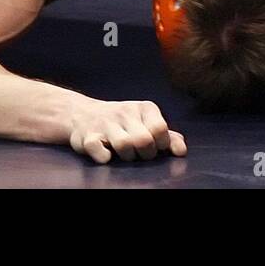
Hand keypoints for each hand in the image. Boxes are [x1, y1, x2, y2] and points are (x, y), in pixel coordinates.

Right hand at [66, 97, 187, 163]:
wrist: (82, 114)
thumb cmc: (122, 123)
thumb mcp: (146, 123)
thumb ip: (167, 136)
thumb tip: (182, 151)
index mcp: (144, 108)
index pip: (160, 129)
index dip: (160, 144)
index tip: (155, 146)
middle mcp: (125, 112)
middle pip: (144, 140)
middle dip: (145, 154)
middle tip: (140, 153)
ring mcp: (105, 123)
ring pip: (124, 145)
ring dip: (127, 157)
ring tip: (125, 154)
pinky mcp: (88, 136)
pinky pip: (99, 150)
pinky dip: (104, 157)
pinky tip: (106, 155)